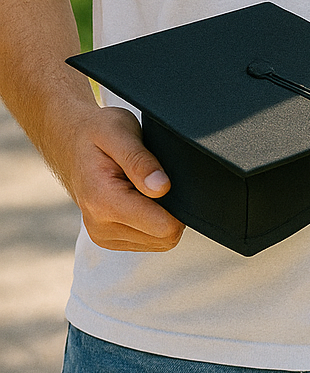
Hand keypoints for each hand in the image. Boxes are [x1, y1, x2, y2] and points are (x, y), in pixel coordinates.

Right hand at [59, 106, 183, 251]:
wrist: (69, 141)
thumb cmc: (95, 132)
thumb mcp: (119, 131)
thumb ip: (140, 161)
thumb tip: (162, 187)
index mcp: (103, 201)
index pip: (163, 227)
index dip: (177, 203)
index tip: (165, 179)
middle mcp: (100, 226)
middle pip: (164, 237)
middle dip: (170, 208)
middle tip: (153, 178)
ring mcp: (103, 236)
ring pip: (158, 241)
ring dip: (159, 214)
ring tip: (141, 185)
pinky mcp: (108, 238)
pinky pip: (147, 240)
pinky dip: (150, 220)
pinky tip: (137, 196)